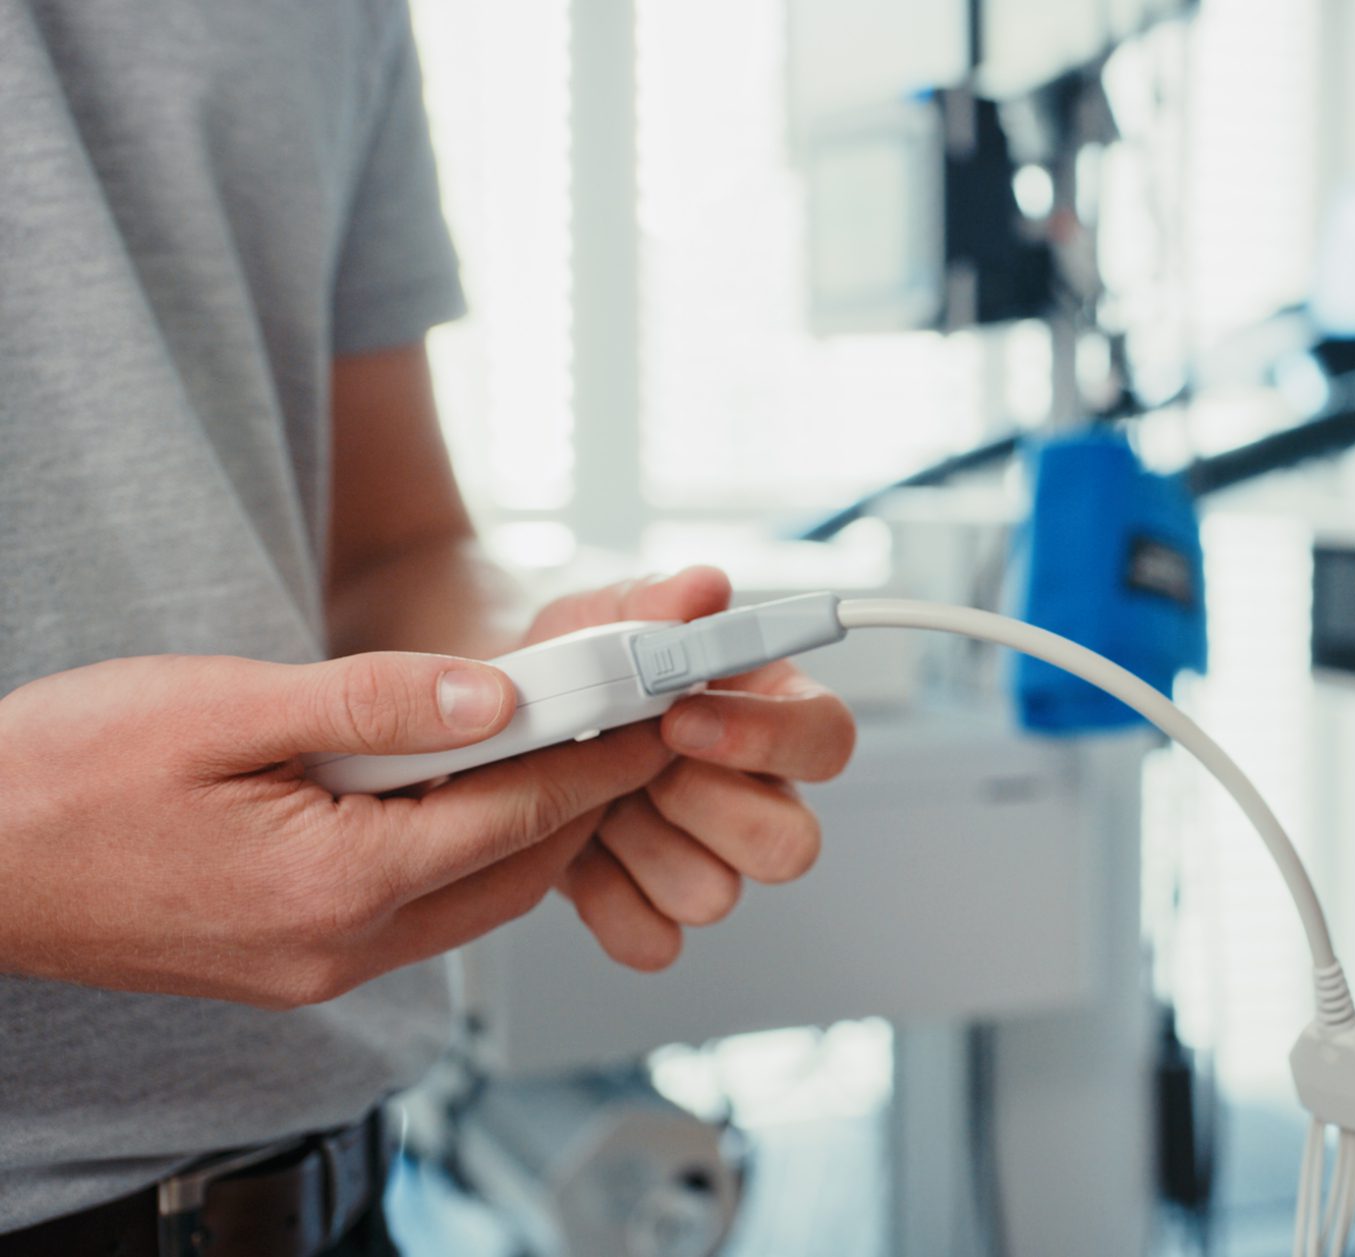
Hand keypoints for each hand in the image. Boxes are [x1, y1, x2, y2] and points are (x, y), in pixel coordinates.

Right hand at [0, 650, 672, 1006]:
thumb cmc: (60, 776)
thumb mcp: (222, 706)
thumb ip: (373, 703)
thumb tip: (499, 696)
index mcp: (336, 884)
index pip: (519, 814)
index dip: (602, 754)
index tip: (661, 709)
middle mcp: (339, 948)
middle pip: (515, 870)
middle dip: (583, 794)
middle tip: (629, 718)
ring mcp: (314, 968)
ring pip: (470, 896)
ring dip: (522, 826)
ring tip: (557, 738)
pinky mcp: (288, 963)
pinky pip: (414, 911)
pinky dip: (458, 852)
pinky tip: (456, 789)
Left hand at [520, 568, 856, 970]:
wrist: (497, 722)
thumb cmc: (578, 665)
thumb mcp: (602, 618)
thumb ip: (653, 603)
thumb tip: (702, 589)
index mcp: (772, 717)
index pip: (829, 739)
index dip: (767, 737)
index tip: (679, 716)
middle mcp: (757, 797)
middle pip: (793, 846)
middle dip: (700, 806)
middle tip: (633, 766)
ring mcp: (709, 861)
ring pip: (716, 895)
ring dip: (638, 845)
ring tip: (588, 797)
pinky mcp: (651, 909)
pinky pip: (652, 940)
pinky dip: (601, 899)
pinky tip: (574, 848)